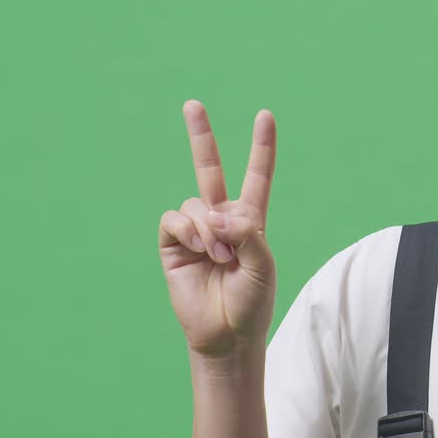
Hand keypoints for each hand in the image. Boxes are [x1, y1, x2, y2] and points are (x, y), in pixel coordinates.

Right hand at [158, 100, 277, 358]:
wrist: (226, 334)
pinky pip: (175, 219)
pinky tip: (199, 248)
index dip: (262, 147)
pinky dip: (188, 230)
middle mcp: (221, 219)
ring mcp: (195, 230)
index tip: (265, 116)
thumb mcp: (262, 264)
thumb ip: (246, 233)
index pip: (258, 175)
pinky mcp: (172, 244)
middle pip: (209, 169)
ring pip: (196, 204)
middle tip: (192, 104)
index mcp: (251, 220)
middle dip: (200, 136)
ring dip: (209, 229)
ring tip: (220, 257)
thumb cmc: (252, 302)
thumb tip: (215, 214)